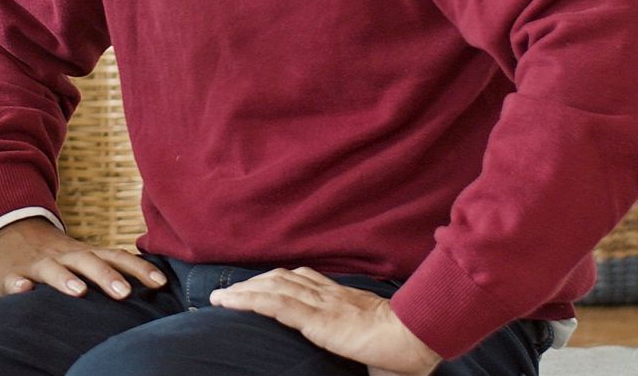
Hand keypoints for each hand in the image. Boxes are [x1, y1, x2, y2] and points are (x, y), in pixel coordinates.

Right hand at [0, 217, 166, 299]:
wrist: (5, 230)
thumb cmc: (54, 253)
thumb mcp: (82, 255)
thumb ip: (109, 266)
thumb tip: (153, 284)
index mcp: (84, 253)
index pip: (116, 257)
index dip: (138, 269)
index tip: (161, 284)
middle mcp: (63, 255)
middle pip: (87, 262)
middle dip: (106, 276)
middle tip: (124, 294)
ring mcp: (36, 263)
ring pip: (51, 269)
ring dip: (65, 279)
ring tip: (78, 292)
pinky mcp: (9, 274)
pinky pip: (12, 279)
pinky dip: (18, 286)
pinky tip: (23, 290)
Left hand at [208, 267, 440, 375]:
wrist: (417, 337)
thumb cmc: (403, 347)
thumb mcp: (372, 338)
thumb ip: (355, 340)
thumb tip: (356, 358)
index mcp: (341, 298)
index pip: (301, 280)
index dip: (275, 281)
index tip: (257, 286)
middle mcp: (327, 295)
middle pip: (281, 278)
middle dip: (253, 283)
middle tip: (229, 292)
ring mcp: (321, 304)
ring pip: (272, 288)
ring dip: (242, 291)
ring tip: (220, 299)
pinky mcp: (317, 319)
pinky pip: (276, 305)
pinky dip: (249, 301)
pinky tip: (230, 303)